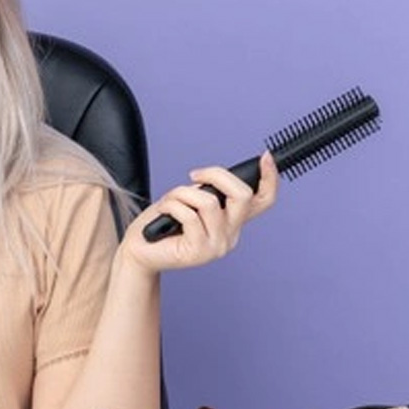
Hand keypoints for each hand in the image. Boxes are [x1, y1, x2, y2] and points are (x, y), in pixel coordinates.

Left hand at [118, 151, 278, 272]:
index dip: (270, 178)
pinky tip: (164, 214)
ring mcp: (217, 246)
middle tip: (194, 175)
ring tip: (170, 202)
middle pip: (243, 195)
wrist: (139, 251)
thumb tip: (214, 178)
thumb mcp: (189, 200)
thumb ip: (208, 192)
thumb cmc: (161, 224)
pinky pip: (188, 215)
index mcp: (232, 222)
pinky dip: (171, 206)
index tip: (266, 157)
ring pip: (209, 202)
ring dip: (183, 194)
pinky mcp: (199, 252)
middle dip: (217, 175)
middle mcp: (230, 235)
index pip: (263, 201)